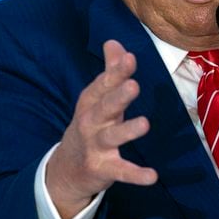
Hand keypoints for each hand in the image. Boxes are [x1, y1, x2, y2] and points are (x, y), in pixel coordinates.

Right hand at [47, 40, 157, 218]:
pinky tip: (152, 175)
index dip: (116, 72)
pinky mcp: (103, 169)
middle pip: (104, 107)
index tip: (130, 58)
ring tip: (145, 124)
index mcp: (91, 102)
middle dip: (118, 97)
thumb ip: (110, 71)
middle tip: (134, 85)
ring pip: (111, 137)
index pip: (103, 85)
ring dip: (127, 131)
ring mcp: (95, 147)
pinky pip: (121, 171)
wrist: (66, 168)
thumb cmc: (90, 125)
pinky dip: (136, 174)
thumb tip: (114, 42)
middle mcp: (90, 123)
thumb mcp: (96, 99)